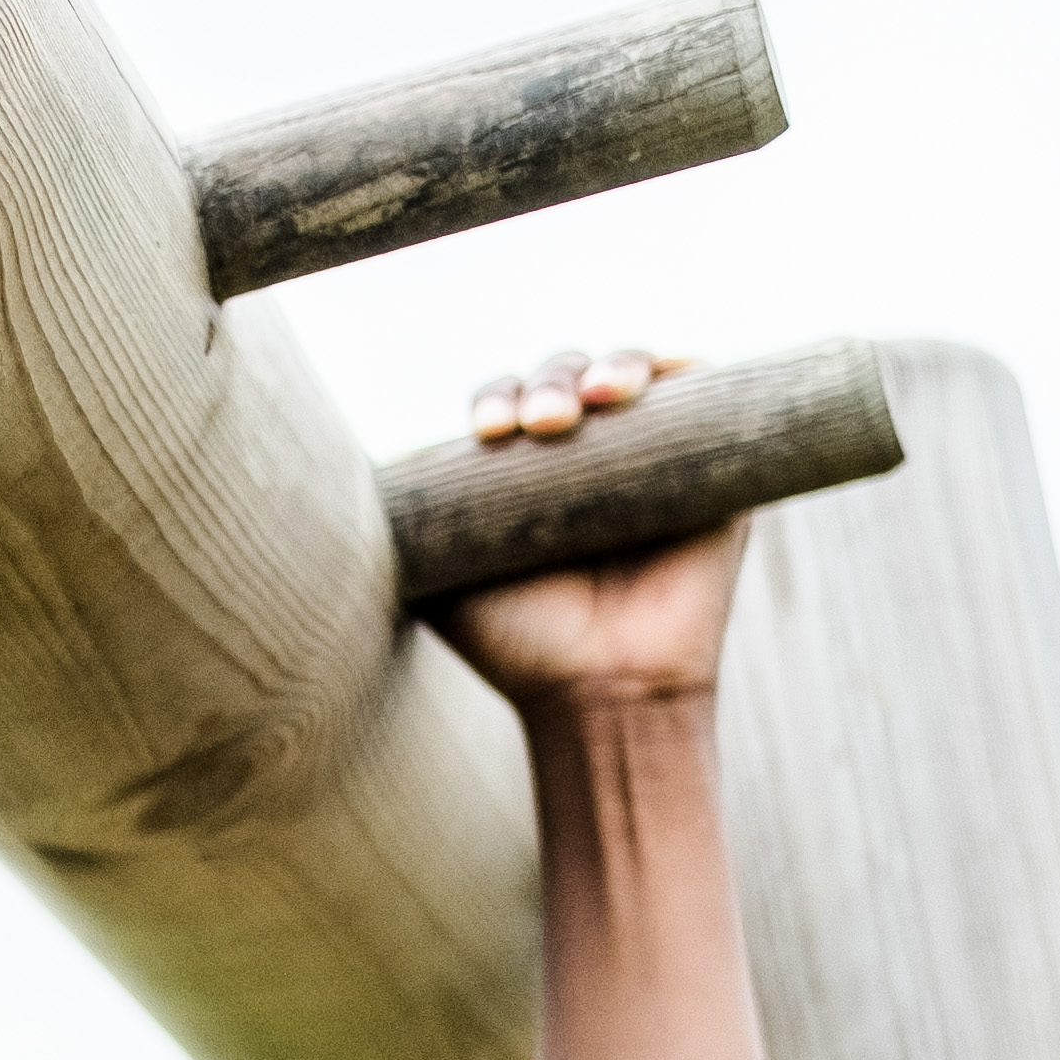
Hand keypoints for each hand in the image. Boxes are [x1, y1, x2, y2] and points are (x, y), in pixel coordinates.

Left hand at [422, 347, 746, 717]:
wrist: (600, 690)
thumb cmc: (513, 642)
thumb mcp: (435, 575)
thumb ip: (404, 522)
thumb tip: (341, 471)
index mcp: (523, 474)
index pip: (508, 403)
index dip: (496, 400)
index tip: (489, 434)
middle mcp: (588, 459)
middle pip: (563, 378)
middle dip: (545, 384)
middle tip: (542, 423)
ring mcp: (656, 458)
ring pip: (628, 376)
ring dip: (605, 370)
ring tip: (591, 402)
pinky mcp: (718, 468)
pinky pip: (706, 390)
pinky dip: (679, 368)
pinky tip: (652, 381)